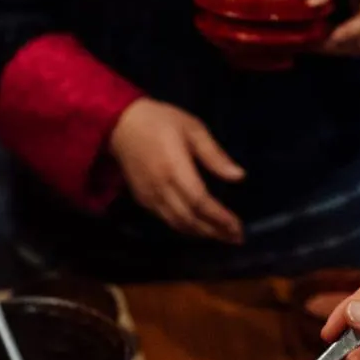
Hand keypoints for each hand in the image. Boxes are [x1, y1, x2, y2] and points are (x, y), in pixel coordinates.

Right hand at [109, 98, 245, 243]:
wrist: (121, 125)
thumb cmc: (160, 121)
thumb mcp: (193, 128)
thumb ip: (214, 155)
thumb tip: (239, 177)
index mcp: (174, 168)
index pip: (200, 201)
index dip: (220, 217)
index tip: (238, 227)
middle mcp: (161, 187)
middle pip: (190, 219)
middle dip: (214, 231)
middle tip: (236, 238)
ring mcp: (150, 196)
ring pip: (178, 224)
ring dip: (201, 234)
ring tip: (222, 237)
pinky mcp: (143, 200)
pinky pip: (167, 220)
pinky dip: (186, 228)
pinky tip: (200, 228)